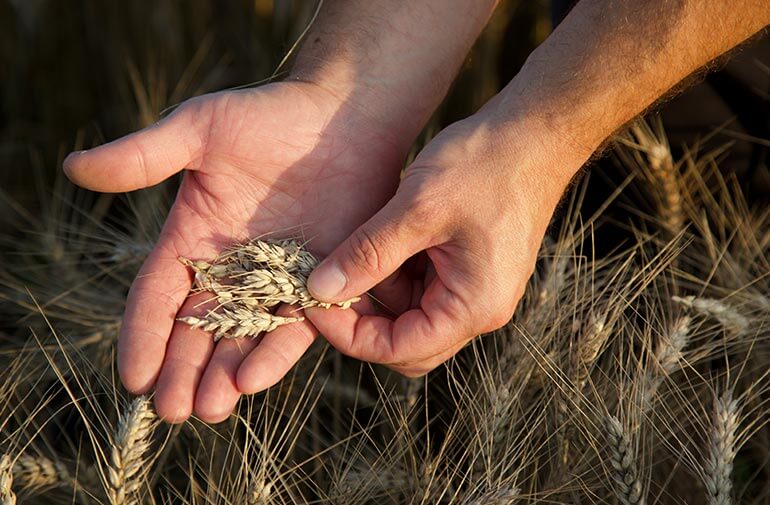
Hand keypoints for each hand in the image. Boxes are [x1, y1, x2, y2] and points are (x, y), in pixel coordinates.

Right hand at [64, 82, 406, 421]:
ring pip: (244, 338)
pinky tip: (254, 381)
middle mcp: (232, 268)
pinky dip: (275, 352)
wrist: (343, 118)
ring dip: (225, 374)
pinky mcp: (320, 282)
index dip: (143, 336)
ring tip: (210, 409)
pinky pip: (294, 324)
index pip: (158, 296)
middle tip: (171, 410)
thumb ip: (142, 156)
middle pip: (198, 330)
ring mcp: (276, 279)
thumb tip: (72, 168)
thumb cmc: (268, 115)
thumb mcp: (199, 129)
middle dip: (182, 371)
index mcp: (193, 239)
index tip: (132, 377)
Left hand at [304, 113, 582, 375]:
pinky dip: (396, 273)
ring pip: (411, 315)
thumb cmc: (485, 165)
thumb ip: (367, 255)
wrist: (535, 132)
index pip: (398, 349)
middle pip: (406, 343)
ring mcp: (477, 291)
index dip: (348, 334)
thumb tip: (320, 290)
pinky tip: (378, 241)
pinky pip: (424, 289)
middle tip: (326, 283)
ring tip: (350, 253)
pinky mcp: (471, 270)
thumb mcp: (417, 210)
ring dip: (377, 292)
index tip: (312, 301)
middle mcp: (479, 310)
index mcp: (473, 307)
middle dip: (362, 319)